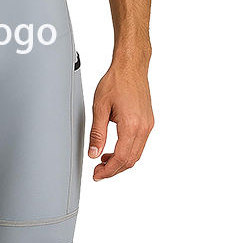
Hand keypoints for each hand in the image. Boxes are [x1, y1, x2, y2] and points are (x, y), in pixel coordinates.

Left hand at [88, 61, 153, 180]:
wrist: (131, 67)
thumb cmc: (116, 81)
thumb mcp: (99, 107)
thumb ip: (97, 133)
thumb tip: (94, 153)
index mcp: (132, 125)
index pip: (121, 158)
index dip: (108, 171)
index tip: (97, 175)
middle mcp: (144, 127)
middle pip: (131, 160)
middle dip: (114, 169)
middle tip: (98, 171)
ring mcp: (148, 125)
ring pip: (136, 153)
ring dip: (121, 161)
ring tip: (103, 160)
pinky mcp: (148, 121)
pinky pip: (139, 143)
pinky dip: (127, 151)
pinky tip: (114, 148)